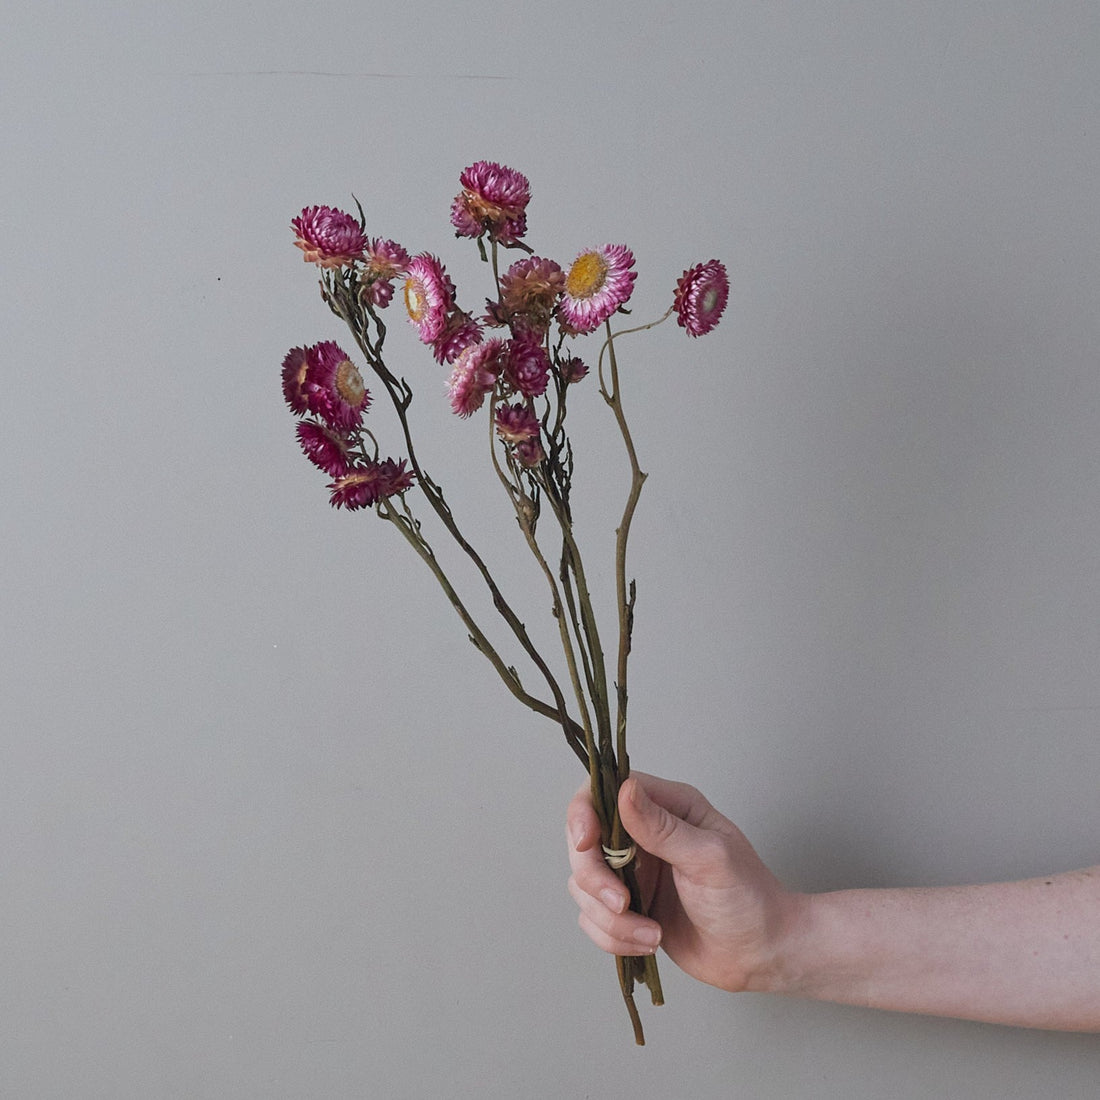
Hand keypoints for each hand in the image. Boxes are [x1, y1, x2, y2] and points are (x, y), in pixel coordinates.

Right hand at [566, 772, 802, 992]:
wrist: (762, 955)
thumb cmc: (749, 899)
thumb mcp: (709, 858)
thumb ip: (663, 828)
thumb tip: (624, 791)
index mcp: (667, 807)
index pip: (602, 792)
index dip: (583, 814)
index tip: (586, 845)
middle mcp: (643, 834)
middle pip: (582, 843)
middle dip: (595, 879)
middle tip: (623, 903)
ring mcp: (633, 872)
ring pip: (583, 885)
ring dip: (610, 918)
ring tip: (651, 933)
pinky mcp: (629, 907)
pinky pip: (592, 918)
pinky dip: (613, 937)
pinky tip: (649, 941)